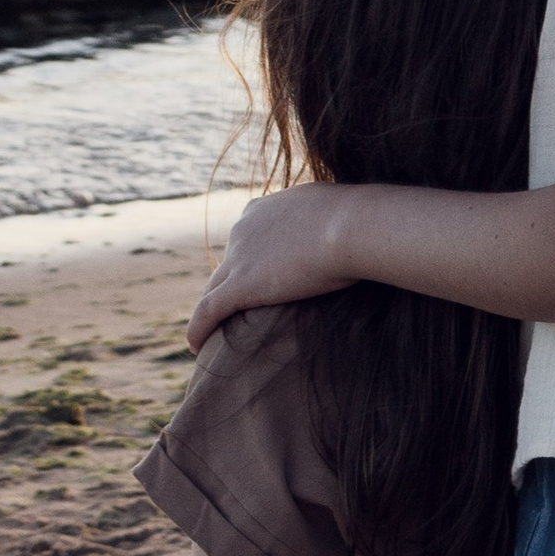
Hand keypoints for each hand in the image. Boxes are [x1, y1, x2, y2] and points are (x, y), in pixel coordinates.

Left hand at [186, 185, 355, 349]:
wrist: (353, 227)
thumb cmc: (359, 220)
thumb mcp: (340, 212)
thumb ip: (330, 224)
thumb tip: (349, 233)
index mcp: (264, 209)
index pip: (249, 237)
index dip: (252, 259)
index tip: (262, 279)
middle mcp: (244, 228)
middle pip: (229, 263)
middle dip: (231, 285)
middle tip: (239, 311)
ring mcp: (239, 256)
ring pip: (214, 288)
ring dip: (212, 310)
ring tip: (213, 333)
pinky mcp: (241, 285)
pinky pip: (208, 310)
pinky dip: (199, 328)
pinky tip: (195, 346)